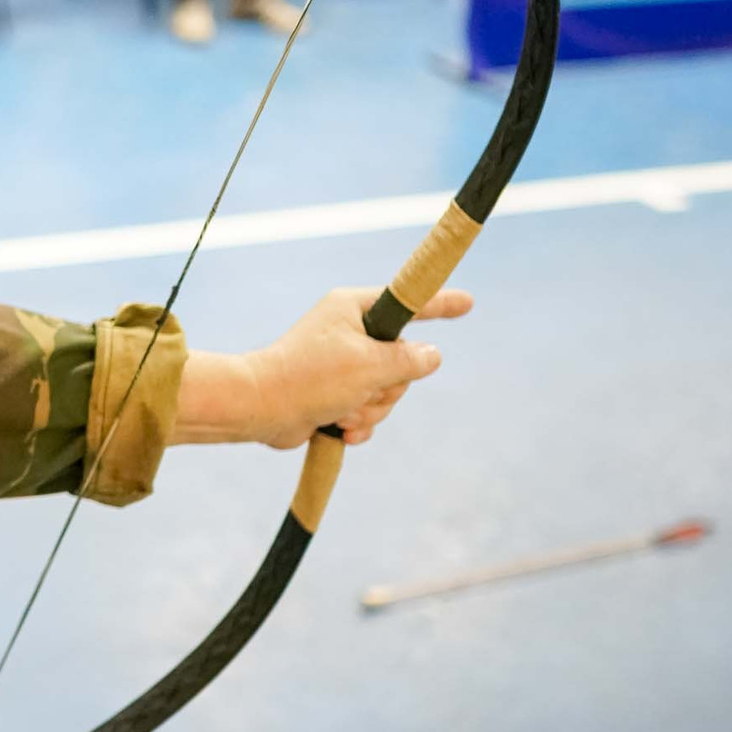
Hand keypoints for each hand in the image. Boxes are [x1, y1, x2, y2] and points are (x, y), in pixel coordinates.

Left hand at [243, 285, 473, 448]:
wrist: (262, 409)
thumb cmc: (312, 377)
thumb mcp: (371, 366)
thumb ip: (410, 360)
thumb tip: (431, 355)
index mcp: (354, 309)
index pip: (409, 304)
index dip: (441, 305)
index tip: (469, 302)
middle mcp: (348, 331)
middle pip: (401, 362)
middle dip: (387, 389)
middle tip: (360, 391)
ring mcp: (342, 363)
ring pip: (386, 391)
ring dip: (369, 410)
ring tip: (341, 411)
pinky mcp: (333, 392)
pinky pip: (366, 411)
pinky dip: (357, 423)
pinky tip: (340, 428)